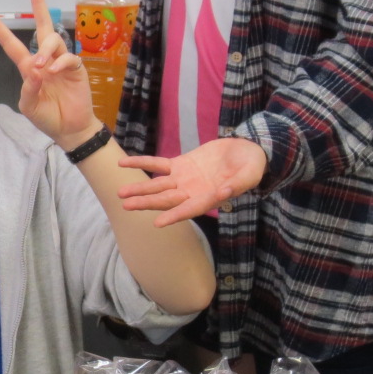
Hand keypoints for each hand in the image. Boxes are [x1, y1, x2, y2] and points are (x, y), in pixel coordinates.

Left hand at [0, 0, 97, 146]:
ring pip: (54, 40)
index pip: (12, 44)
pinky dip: (60, 63)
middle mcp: (45, 60)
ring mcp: (61, 63)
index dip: (0, 29)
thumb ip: (28, 90)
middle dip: (39, 5)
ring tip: (40, 64)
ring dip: (45, 49)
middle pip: (42, 27)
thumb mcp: (29, 107)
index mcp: (29, 67)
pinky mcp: (76, 70)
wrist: (70, 130)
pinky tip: (54, 72)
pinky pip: (69, 58)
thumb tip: (35, 71)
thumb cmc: (47, 117)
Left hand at [118, 137, 267, 226]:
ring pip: (157, 185)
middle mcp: (192, 192)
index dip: (174, 216)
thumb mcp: (249, 174)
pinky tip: (123, 162)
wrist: (246, 150)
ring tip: (121, 193)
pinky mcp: (180, 164)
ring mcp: (184, 179)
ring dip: (140, 189)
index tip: (158, 223)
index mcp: (208, 198)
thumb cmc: (251, 166)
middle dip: (147, 203)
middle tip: (126, 206)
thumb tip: (225, 192)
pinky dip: (140, 162)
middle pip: (166, 200)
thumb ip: (239, 183)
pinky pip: (157, 164)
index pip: (189, 209)